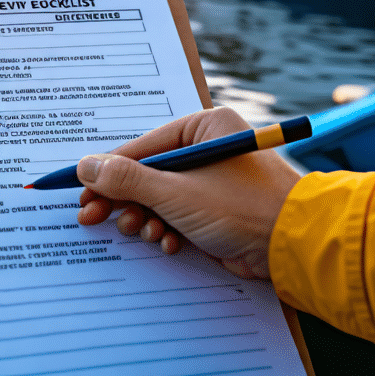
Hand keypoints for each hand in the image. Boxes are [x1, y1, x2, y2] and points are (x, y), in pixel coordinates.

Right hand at [75, 108, 302, 278]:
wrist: (296, 247)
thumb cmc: (244, 208)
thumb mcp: (176, 192)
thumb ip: (127, 180)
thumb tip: (85, 166)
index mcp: (204, 128)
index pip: (142, 146)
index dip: (107, 170)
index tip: (78, 187)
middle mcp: (209, 149)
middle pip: (147, 173)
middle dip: (123, 200)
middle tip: (93, 217)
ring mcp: (214, 181)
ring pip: (160, 198)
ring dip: (146, 219)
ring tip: (142, 232)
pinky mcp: (218, 211)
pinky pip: (178, 216)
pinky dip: (167, 231)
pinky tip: (168, 243)